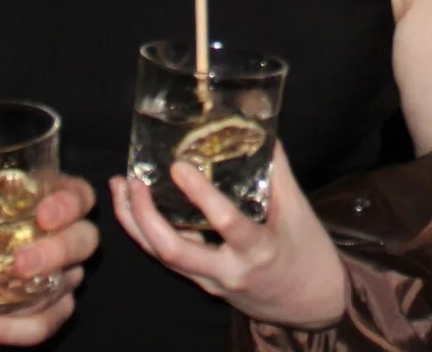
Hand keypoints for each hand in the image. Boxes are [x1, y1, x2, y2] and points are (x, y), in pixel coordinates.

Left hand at [0, 175, 101, 344]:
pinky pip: (47, 323)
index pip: (80, 195)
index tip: (43, 214)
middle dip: (57, 252)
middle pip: (84, 241)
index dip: (69, 203)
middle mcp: (65, 235)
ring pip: (70, 286)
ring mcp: (62, 273)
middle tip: (21, 263)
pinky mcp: (48, 307)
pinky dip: (20, 329)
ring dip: (41, 297)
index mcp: (49, 198)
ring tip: (0, 302)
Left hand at [109, 145, 347, 329]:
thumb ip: (278, 170)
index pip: (225, 224)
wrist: (311, 302)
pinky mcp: (203, 282)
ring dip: (134, 223)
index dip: (200, 195)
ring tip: (120, 187)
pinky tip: (134, 208)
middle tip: (132, 181)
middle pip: (173, 251)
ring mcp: (211, 281)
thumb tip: (262, 129)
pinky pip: (168, 259)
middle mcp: (228, 270)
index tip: (178, 167)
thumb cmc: (308, 252)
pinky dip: (147, 232)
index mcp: (258, 249)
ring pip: (162, 257)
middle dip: (144, 217)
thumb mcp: (299, 210)